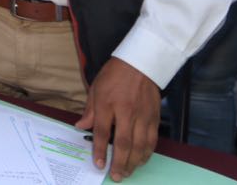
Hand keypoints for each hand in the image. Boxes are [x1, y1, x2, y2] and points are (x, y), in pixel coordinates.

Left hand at [75, 58, 159, 180]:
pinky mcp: (155, 117)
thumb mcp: (95, 89)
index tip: (98, 164)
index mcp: (107, 103)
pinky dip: (147, 153)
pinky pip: (152, 140)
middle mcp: (126, 111)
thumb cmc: (114, 75)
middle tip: (116, 176)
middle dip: (119, 163)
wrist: (140, 63)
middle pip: (123, 143)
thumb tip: (81, 127)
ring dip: (134, 162)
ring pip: (140, 145)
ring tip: (127, 172)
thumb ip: (90, 111)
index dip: (100, 150)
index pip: (102, 132)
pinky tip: (141, 160)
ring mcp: (143, 116)